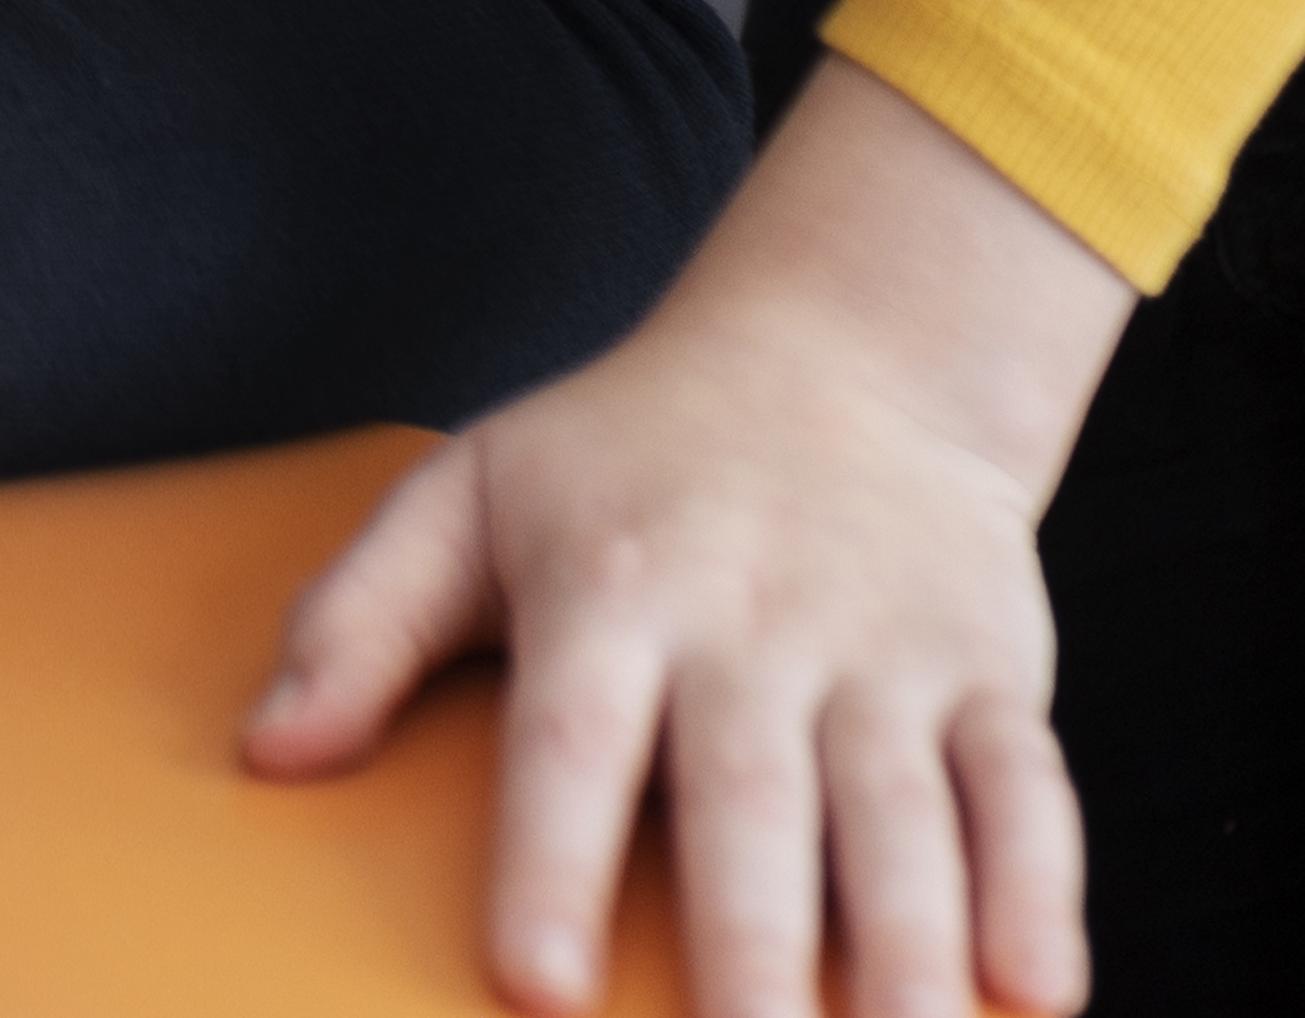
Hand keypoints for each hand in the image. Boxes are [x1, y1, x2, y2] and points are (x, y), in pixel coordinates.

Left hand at [247, 61, 1129, 1017]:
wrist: (845, 350)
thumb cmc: (625, 454)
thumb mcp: (467, 493)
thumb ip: (360, 621)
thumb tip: (265, 754)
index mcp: (608, 587)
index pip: (574, 741)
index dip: (549, 863)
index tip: (531, 985)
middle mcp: (751, 623)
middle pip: (750, 797)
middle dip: (751, 943)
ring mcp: (881, 648)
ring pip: (900, 811)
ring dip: (906, 943)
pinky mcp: (989, 668)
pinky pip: (1024, 786)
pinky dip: (1039, 888)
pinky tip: (1034, 990)